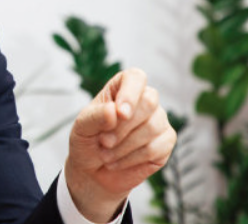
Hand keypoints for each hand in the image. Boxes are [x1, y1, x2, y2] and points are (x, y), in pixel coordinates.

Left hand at [64, 68, 175, 222]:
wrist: (92, 170)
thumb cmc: (87, 140)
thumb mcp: (82, 126)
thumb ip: (96, 116)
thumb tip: (114, 111)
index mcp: (122, 87)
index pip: (136, 78)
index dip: (130, 93)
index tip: (120, 113)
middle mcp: (144, 100)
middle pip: (149, 102)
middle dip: (123, 127)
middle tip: (104, 141)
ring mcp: (158, 121)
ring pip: (152, 127)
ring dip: (124, 146)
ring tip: (106, 154)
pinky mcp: (165, 142)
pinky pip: (156, 148)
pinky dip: (132, 158)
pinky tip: (118, 161)